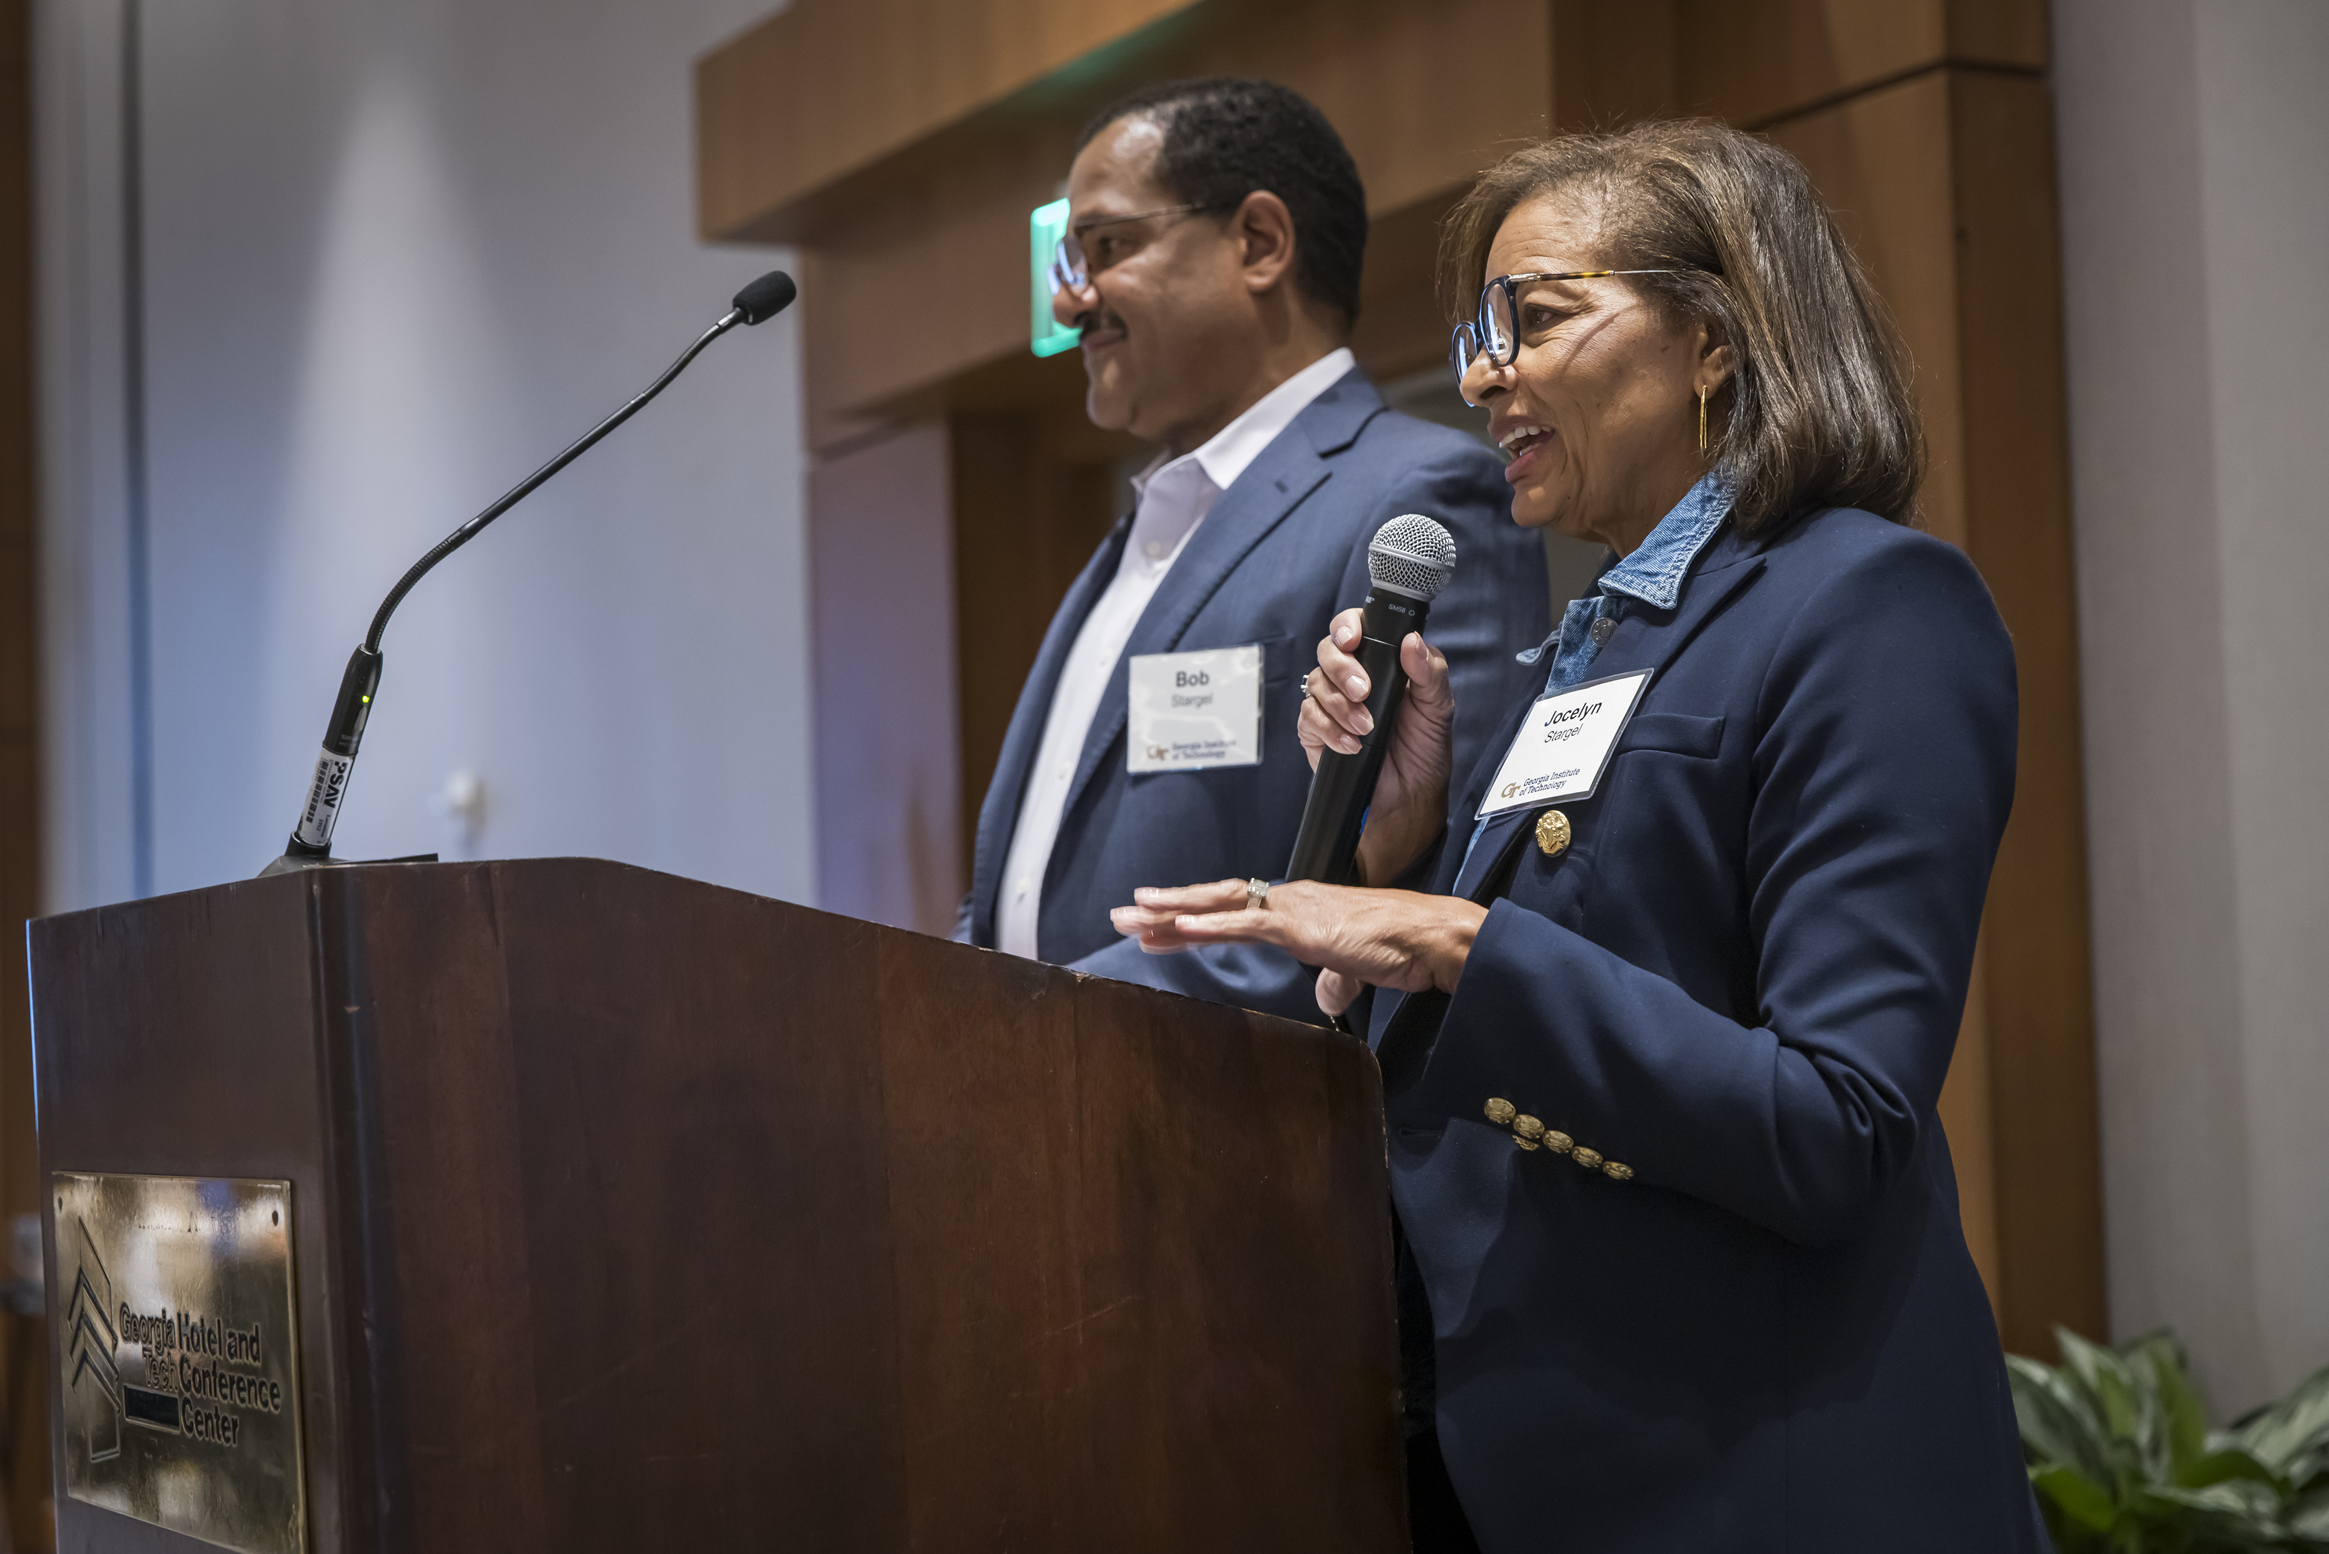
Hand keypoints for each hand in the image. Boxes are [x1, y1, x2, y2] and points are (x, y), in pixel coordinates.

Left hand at [1109, 878, 1484, 1017]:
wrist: (1431, 937)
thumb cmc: (1400, 946)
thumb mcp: (1355, 967)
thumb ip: (1334, 980)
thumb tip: (1325, 998)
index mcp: (1296, 908)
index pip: (1232, 909)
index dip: (1191, 915)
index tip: (1154, 924)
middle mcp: (1288, 900)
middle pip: (1213, 901)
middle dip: (1164, 907)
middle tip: (1121, 913)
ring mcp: (1293, 909)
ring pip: (1220, 906)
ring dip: (1173, 912)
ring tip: (1133, 915)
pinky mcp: (1304, 926)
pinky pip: (1248, 925)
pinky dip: (1212, 925)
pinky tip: (1181, 928)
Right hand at [1299, 611, 1454, 885]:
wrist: (1408, 798)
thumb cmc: (1424, 751)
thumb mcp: (1438, 709)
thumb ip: (1430, 672)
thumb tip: (1413, 642)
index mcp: (1382, 662)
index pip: (1355, 628)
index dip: (1347, 626)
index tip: (1353, 639)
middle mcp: (1353, 677)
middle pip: (1327, 650)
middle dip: (1342, 669)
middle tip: (1362, 691)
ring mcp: (1332, 703)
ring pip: (1316, 683)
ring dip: (1340, 706)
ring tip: (1366, 728)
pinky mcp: (1316, 730)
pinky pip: (1308, 717)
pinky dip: (1329, 730)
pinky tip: (1351, 745)